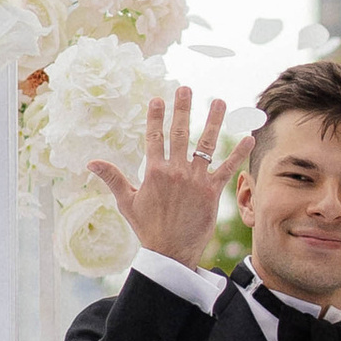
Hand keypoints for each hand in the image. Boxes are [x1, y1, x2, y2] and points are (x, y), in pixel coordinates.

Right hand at [90, 88, 249, 270]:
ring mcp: (195, 180)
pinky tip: (249, 136)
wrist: (170, 252)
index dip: (155, 117)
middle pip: (180, 133)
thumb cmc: (147, 228)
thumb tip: (90, 162)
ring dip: (214, 121)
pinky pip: (227, 168)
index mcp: (154, 172)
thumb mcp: (127, 202)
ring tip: (220, 101)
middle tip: (186, 88)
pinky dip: (239, 153)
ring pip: (206, 145)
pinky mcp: (212, 192)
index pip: (154, 137)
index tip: (158, 98)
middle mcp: (176, 172)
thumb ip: (113, 178)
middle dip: (182, 109)